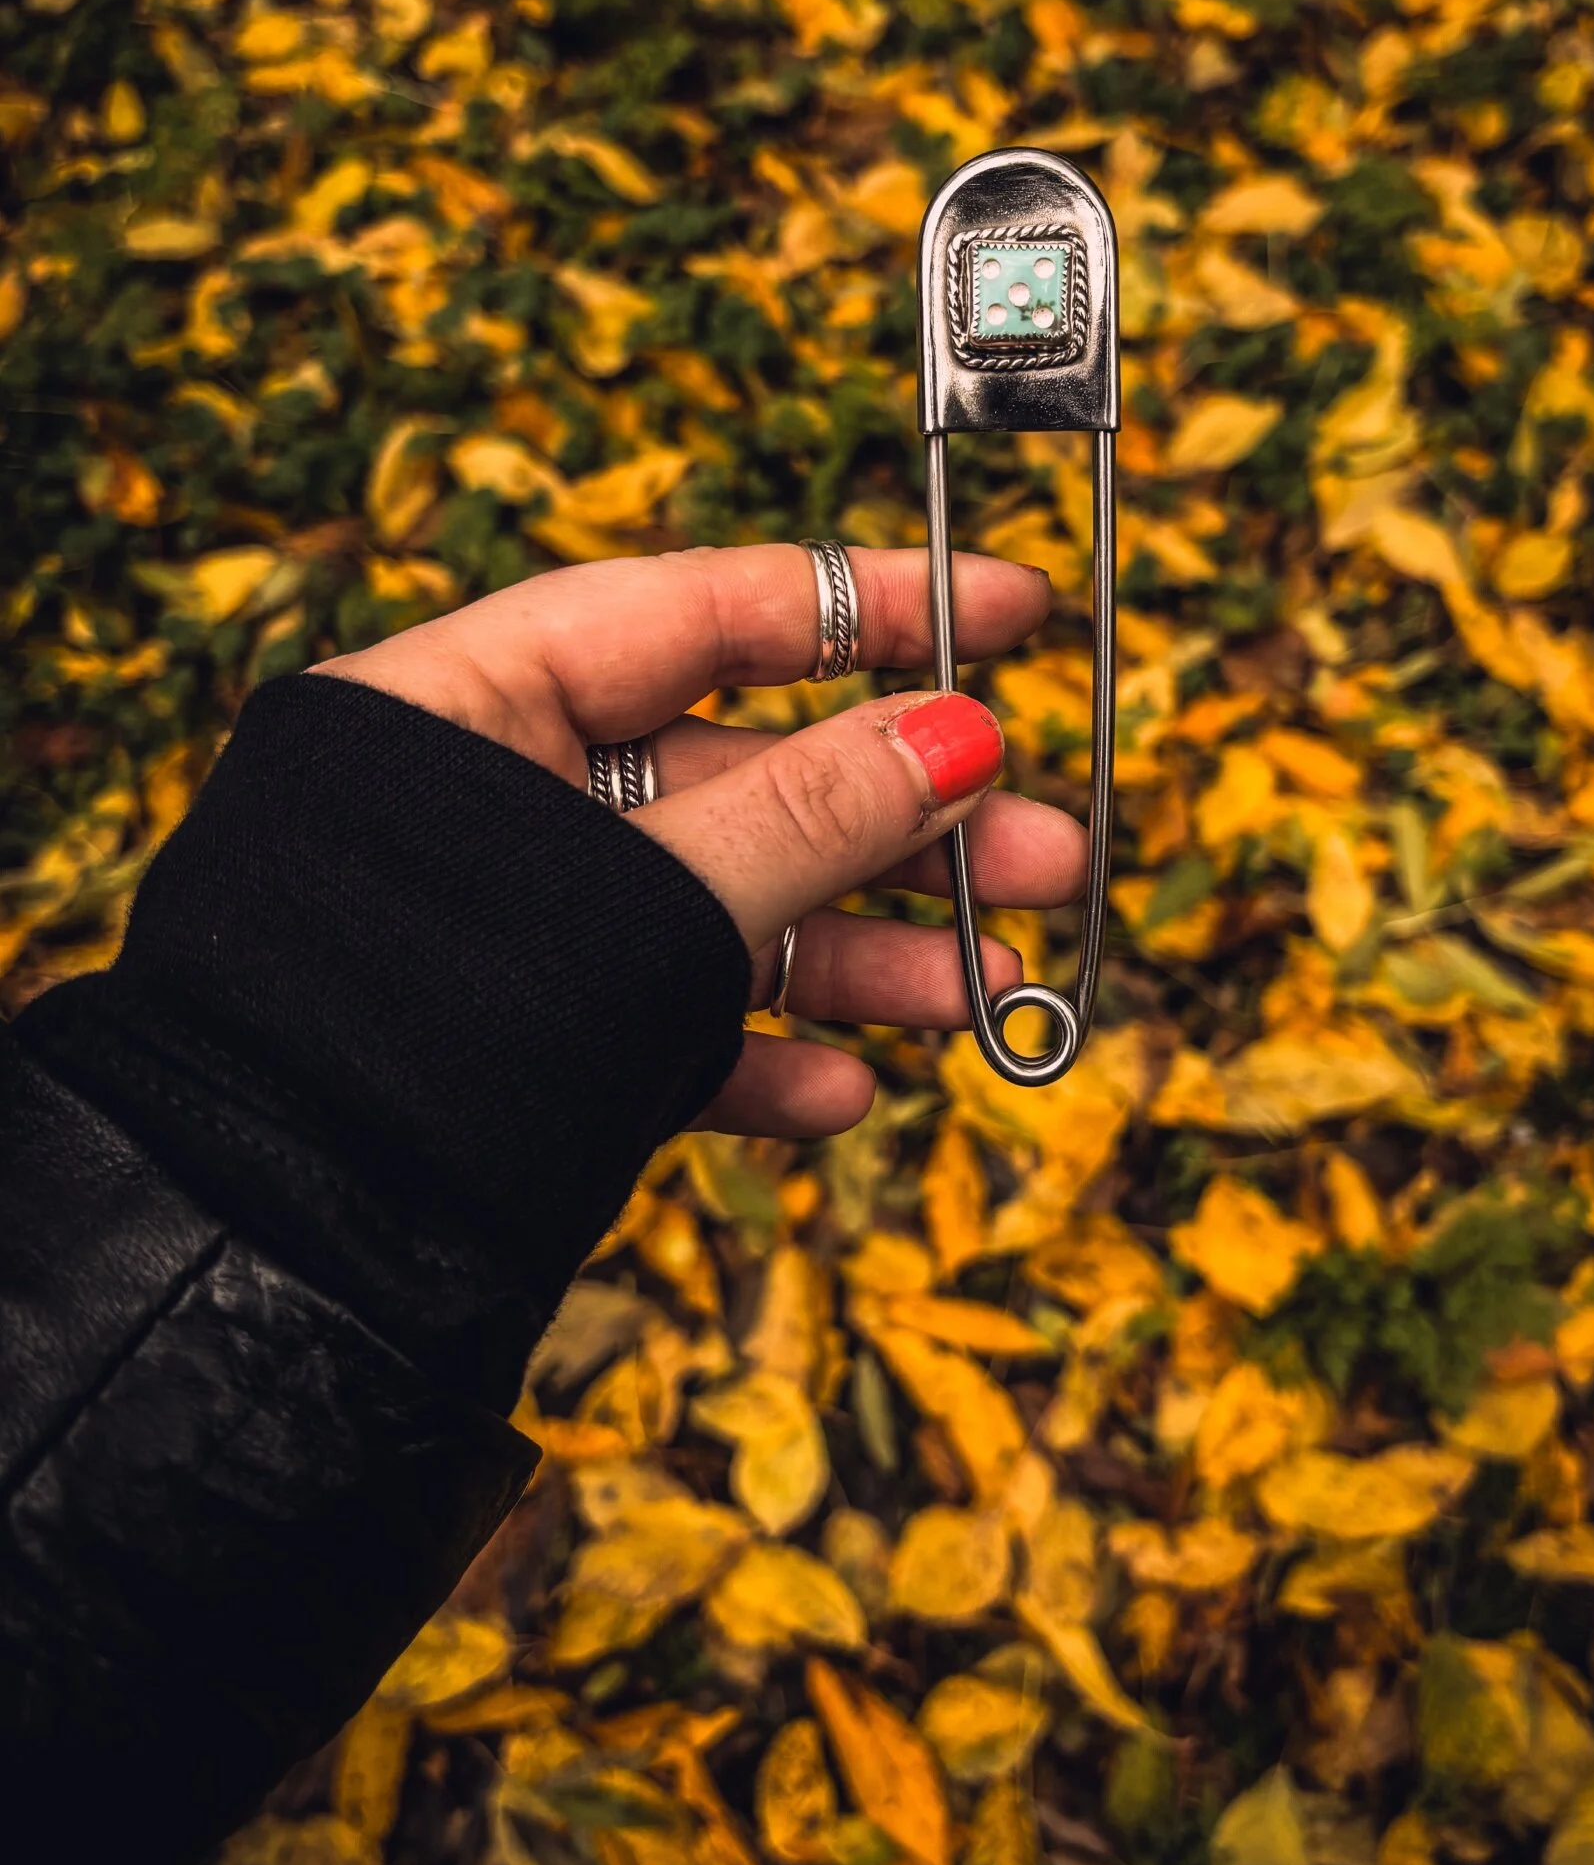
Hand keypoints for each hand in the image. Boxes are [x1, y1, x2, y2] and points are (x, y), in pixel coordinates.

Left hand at [314, 545, 1083, 1134]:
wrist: (268, 1257)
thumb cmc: (419, 1033)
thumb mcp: (645, 904)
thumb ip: (808, 816)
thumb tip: (964, 735)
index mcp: (473, 701)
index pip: (709, 612)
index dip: (879, 607)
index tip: (1020, 612)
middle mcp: (495, 802)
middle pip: (743, 777)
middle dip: (906, 827)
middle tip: (1054, 857)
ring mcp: (511, 932)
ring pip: (724, 912)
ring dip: (862, 956)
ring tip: (991, 994)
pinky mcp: (520, 1052)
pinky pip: (664, 1030)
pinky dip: (756, 1059)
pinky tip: (838, 1096)